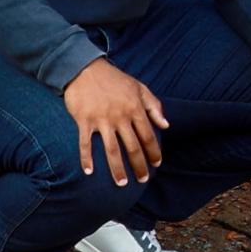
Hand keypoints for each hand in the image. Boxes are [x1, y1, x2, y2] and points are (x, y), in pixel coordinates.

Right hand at [59, 55, 169, 183]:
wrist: (85, 68)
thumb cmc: (114, 79)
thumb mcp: (139, 87)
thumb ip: (154, 106)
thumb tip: (166, 125)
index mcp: (135, 109)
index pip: (148, 136)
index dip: (154, 152)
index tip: (156, 164)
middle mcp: (120, 116)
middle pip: (133, 147)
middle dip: (139, 166)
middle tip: (142, 180)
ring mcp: (102, 120)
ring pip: (112, 150)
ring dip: (117, 169)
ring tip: (121, 183)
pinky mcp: (84, 120)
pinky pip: (85, 143)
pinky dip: (86, 158)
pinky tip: (89, 172)